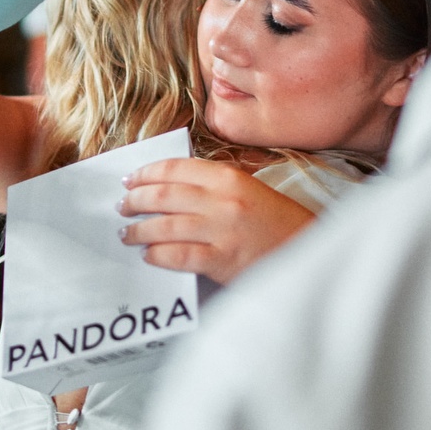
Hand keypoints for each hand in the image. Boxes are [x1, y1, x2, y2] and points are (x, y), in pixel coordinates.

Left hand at [118, 158, 315, 283]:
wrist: (308, 253)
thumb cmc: (278, 223)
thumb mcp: (250, 190)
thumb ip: (214, 186)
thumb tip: (169, 187)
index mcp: (230, 178)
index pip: (176, 169)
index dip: (147, 173)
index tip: (130, 179)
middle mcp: (224, 200)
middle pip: (165, 195)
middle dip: (136, 201)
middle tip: (122, 207)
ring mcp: (223, 230)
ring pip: (166, 225)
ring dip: (139, 230)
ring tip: (127, 234)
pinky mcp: (223, 260)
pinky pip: (179, 255)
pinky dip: (158, 254)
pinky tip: (149, 255)